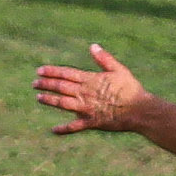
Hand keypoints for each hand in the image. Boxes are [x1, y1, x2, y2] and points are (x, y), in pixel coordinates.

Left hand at [35, 44, 153, 132]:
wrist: (140, 110)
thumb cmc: (132, 89)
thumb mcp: (120, 70)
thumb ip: (104, 59)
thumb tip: (93, 46)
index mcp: (91, 80)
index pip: (66, 73)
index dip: (51, 71)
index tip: (39, 71)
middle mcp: (85, 93)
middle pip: (61, 87)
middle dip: (46, 84)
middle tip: (34, 84)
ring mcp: (87, 109)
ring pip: (62, 104)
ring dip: (49, 100)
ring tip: (39, 98)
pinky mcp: (92, 122)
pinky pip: (75, 126)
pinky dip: (64, 129)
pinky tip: (53, 130)